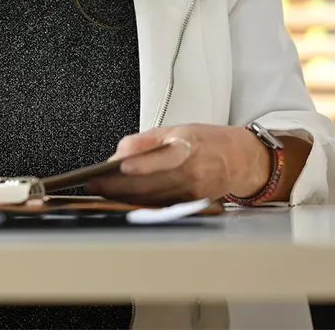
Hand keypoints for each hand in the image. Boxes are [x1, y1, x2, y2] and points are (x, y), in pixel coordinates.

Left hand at [85, 124, 271, 204]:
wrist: (240, 160)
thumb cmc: (206, 142)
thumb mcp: (177, 129)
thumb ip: (146, 141)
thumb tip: (120, 152)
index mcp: (190, 147)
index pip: (164, 157)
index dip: (142, 163)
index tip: (119, 166)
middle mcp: (193, 172)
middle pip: (151, 183)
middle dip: (119, 185)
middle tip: (95, 183)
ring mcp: (193, 192)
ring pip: (152, 198)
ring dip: (124, 196)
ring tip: (102, 191)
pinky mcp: (191, 205)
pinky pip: (160, 205)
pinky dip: (140, 202)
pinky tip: (123, 199)